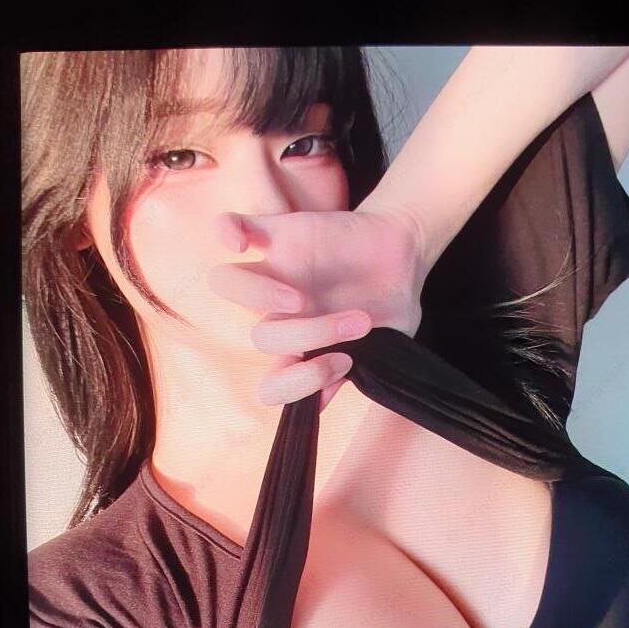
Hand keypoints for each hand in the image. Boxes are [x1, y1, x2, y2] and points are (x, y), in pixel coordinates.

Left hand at [207, 206, 425, 411]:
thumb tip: (321, 402)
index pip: (272, 386)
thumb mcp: (387, 346)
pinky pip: (230, 225)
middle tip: (357, 323)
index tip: (345, 362)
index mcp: (301, 349)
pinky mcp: (279, 233)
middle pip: (260, 338)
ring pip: (226, 285)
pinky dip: (226, 230)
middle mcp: (280, 315)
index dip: (299, 384)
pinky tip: (242, 243)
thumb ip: (360, 372)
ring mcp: (275, 272)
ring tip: (299, 296)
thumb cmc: (390, 305)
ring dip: (258, 295)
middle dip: (310, 335)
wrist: (402, 252)